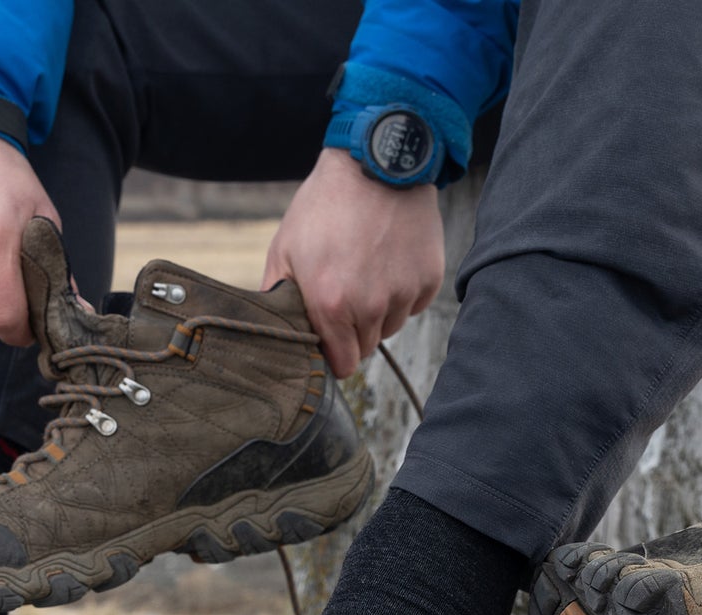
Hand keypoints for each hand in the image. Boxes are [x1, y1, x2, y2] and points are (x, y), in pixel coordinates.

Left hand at [263, 148, 444, 377]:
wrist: (376, 164)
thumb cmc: (324, 205)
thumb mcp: (284, 248)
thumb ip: (275, 296)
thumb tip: (272, 332)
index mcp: (332, 305)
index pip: (343, 364)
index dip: (334, 356)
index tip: (329, 339)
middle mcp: (372, 307)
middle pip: (367, 347)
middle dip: (354, 331)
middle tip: (344, 293)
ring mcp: (405, 293)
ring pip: (391, 326)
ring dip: (379, 311)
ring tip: (365, 271)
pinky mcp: (429, 278)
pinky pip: (414, 304)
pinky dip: (402, 292)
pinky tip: (388, 260)